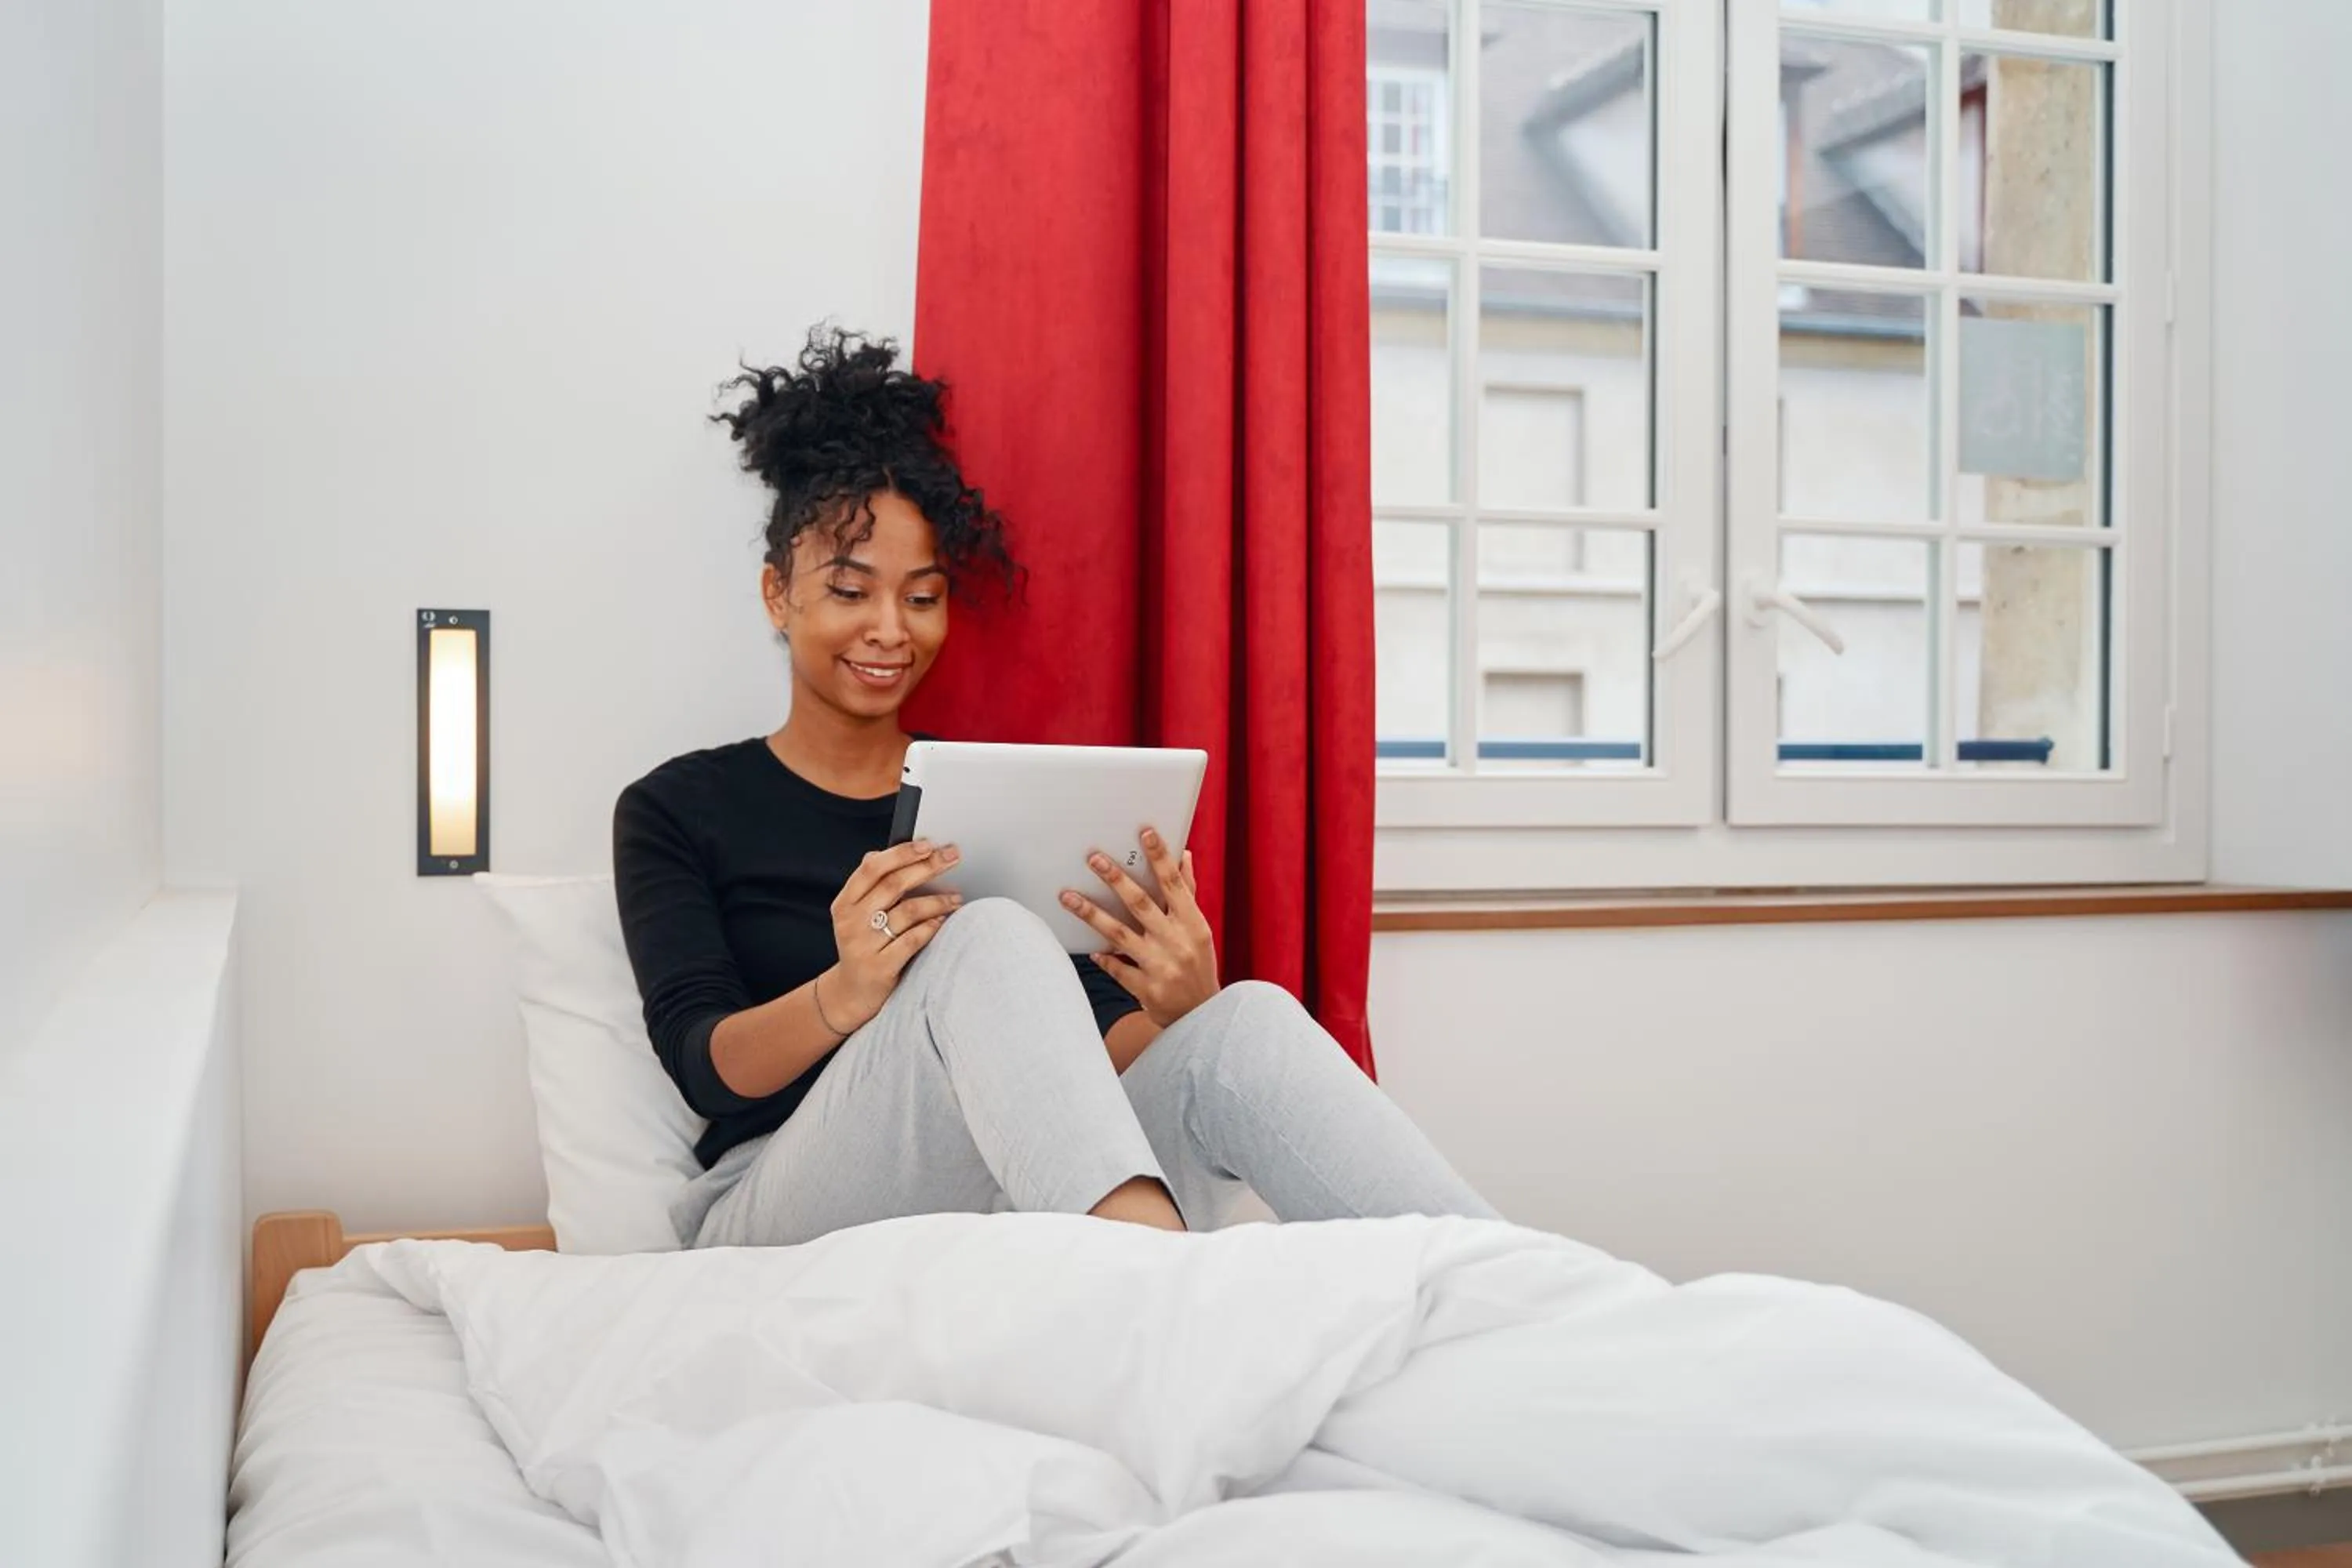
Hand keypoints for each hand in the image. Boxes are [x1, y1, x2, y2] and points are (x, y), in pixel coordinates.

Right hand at [826, 839, 962, 1028]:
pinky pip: (912, 940)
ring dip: (937, 900)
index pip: (872, 868)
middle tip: (953, 857)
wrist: (850, 993)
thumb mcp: (856, 915)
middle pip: (894, 885)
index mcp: (845, 903)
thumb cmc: (862, 946)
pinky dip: (931, 927)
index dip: (901, 853)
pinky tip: (944, 921)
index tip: (928, 844)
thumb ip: (869, 886)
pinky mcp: (880, 967)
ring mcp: (864, 945)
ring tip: (956, 897)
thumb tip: (879, 852)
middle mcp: (851, 922)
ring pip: (907, 911)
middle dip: (927, 867)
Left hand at [1061, 827, 1219, 1028]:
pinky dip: (1104, 958)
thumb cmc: (1198, 964)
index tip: (1145, 833)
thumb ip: (1188, 893)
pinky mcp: (1146, 989)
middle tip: (1093, 858)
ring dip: (1091, 913)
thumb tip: (1184, 855)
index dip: (1160, 858)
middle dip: (1115, 879)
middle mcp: (1177, 942)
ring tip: (1067, 896)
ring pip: (1120, 934)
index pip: (1174, 884)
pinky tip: (1090, 949)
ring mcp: (1161, 967)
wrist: (1202, 1016)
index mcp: (1193, 924)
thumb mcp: (1199, 929)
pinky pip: (1117, 969)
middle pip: (1141, 904)